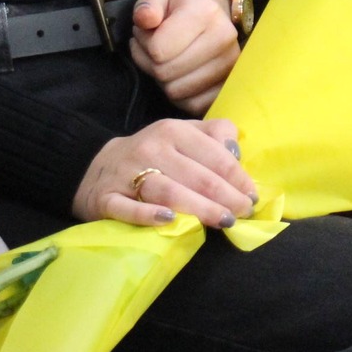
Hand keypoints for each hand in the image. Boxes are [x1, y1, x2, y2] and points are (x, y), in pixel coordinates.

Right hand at [71, 117, 255, 227]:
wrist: (99, 167)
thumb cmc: (156, 153)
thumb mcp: (185, 134)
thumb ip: (216, 135)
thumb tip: (238, 153)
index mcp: (174, 131)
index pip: (215, 156)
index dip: (238, 178)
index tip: (253, 196)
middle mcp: (151, 148)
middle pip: (196, 176)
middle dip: (226, 197)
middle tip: (243, 213)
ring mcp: (126, 173)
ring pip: (168, 192)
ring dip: (200, 208)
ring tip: (223, 220)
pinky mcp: (105, 198)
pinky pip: (127, 208)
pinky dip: (148, 215)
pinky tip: (170, 221)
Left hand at [130, 0, 239, 114]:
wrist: (213, 6)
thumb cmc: (180, 4)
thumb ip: (147, 7)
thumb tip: (145, 19)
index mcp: (205, 12)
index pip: (158, 49)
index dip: (144, 43)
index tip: (148, 31)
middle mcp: (225, 37)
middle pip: (166, 72)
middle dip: (151, 63)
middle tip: (153, 48)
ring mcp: (232, 63)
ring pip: (176, 91)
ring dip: (163, 80)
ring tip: (166, 60)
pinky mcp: (231, 84)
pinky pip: (193, 105)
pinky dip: (180, 96)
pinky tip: (179, 77)